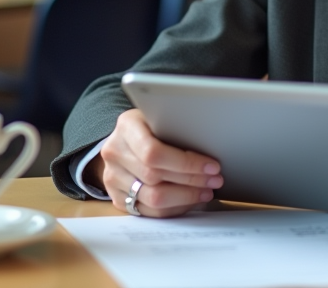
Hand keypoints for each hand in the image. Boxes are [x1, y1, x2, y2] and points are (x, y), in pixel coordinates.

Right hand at [85, 108, 222, 217]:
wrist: (125, 138)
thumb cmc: (153, 125)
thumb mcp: (162, 116)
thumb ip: (178, 127)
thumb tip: (213, 146)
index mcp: (126, 126)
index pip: (154, 153)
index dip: (186, 163)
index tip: (212, 166)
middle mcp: (114, 152)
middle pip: (155, 177)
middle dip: (191, 181)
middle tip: (215, 180)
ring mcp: (112, 177)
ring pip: (153, 199)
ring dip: (186, 198)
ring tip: (206, 191)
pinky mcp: (117, 198)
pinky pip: (149, 211)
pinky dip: (175, 208)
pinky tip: (191, 201)